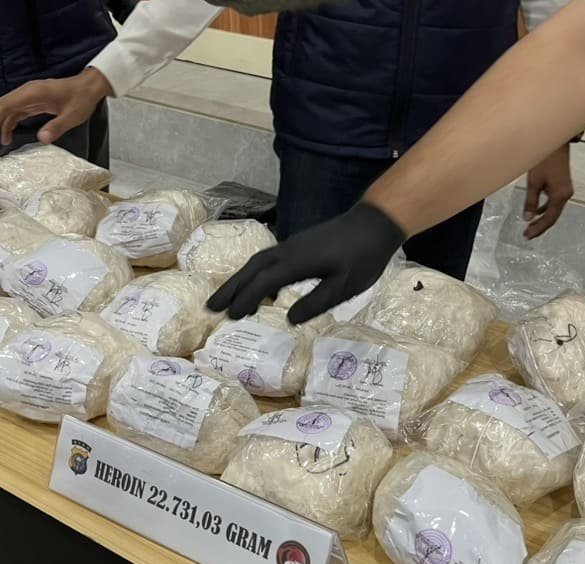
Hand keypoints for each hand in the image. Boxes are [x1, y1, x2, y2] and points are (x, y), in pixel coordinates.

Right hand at [0, 67, 111, 146]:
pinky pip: (13, 114)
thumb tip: (42, 138)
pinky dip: (6, 125)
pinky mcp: (31, 103)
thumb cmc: (81, 99)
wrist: (88, 87)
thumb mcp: (72, 115)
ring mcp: (27, 98)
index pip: (6, 106)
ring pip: (3, 110)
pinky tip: (4, 138)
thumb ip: (57, 126)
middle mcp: (25, 93)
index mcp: (32, 93)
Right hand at [207, 202, 405, 323]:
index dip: (245, 299)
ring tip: (229, 304)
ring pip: (257, 264)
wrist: (374, 223)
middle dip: (230, 289)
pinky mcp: (298, 247)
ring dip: (240, 282)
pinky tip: (264, 294)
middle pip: (251, 269)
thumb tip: (288, 319)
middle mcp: (287, 251)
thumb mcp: (345, 286)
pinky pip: (269, 262)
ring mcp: (291, 247)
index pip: (262, 281)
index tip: (231, 317)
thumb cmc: (363, 257)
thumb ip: (316, 303)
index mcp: (297, 262)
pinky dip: (258, 277)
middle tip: (210, 308)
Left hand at [523, 143, 572, 238]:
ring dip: (542, 218)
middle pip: (553, 216)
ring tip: (530, 226)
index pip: (549, 218)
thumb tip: (528, 218)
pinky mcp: (562, 185)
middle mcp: (566, 195)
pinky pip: (554, 201)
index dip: (539, 228)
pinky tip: (537, 211)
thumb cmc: (544, 160)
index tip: (528, 235)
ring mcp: (565, 190)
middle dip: (540, 226)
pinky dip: (545, 208)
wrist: (556, 144)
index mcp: (560, 195)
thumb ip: (531, 201)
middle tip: (528, 234)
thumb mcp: (534, 182)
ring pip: (554, 209)